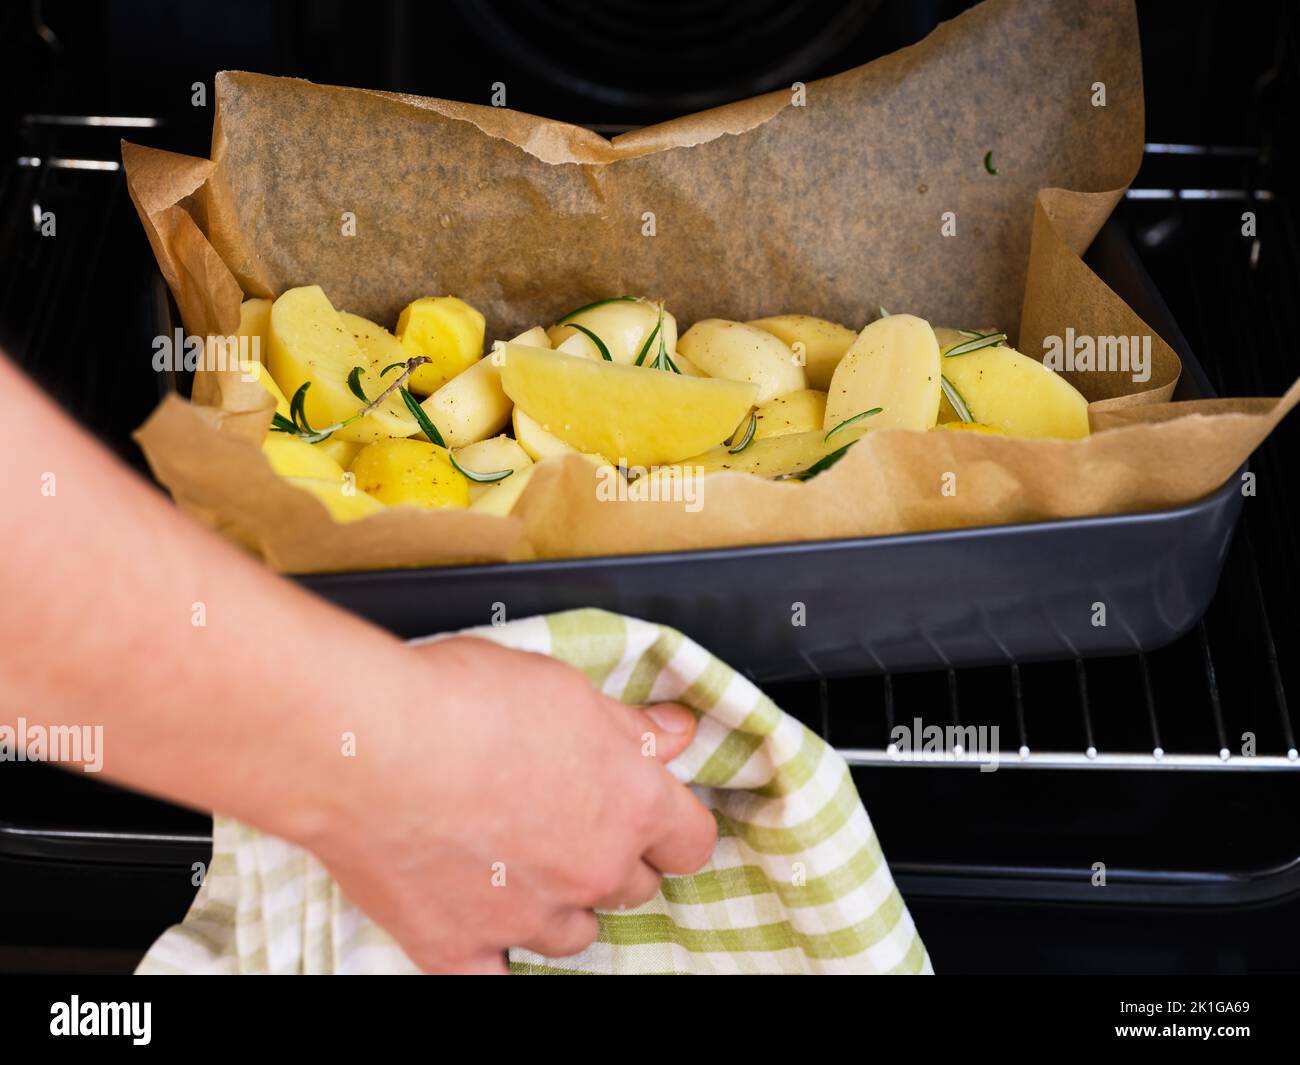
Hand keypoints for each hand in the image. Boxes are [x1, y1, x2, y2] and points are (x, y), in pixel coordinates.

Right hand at [292, 636, 716, 973]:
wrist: (366, 747)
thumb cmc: (459, 703)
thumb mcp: (563, 688)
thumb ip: (627, 725)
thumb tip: (674, 733)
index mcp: (629, 803)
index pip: (691, 841)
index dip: (671, 825)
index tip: (651, 814)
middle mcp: (590, 871)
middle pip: (633, 888)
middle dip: (610, 858)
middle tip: (565, 818)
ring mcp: (527, 919)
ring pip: (573, 934)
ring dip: (557, 904)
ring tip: (514, 860)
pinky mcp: (459, 949)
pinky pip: (497, 978)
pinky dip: (494, 954)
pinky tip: (482, 924)